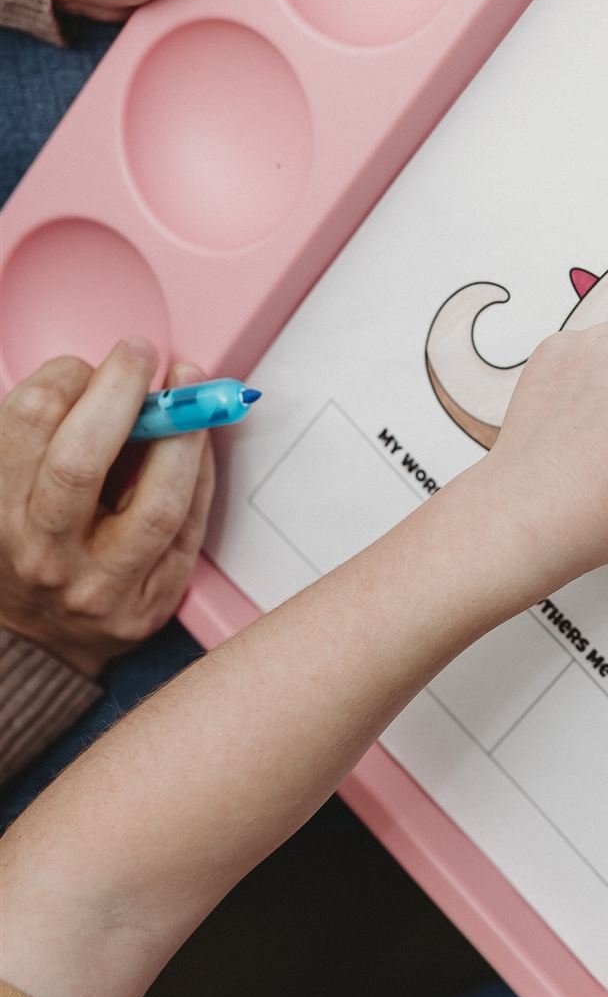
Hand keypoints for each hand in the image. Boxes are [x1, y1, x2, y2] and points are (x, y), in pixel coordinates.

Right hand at [0, 344, 215, 677]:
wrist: (30, 642)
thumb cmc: (18, 547)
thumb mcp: (2, 483)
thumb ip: (37, 431)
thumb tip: (100, 375)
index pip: (31, 422)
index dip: (67, 376)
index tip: (88, 363)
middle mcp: (46, 555)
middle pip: (84, 460)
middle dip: (121, 392)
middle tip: (142, 354)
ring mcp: (102, 588)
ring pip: (157, 503)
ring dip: (182, 435)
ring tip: (191, 392)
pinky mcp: (149, 606)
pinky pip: (188, 532)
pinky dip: (199, 478)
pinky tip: (198, 444)